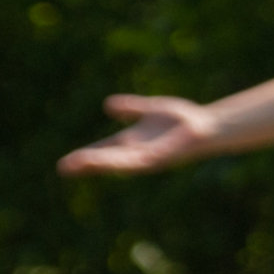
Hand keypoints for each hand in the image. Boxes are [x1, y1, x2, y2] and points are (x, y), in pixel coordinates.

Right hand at [63, 95, 222, 176]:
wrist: (210, 126)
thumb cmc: (184, 119)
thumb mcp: (151, 110)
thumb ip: (131, 108)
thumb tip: (107, 105)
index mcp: (133, 142)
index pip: (104, 150)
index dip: (86, 156)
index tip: (64, 165)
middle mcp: (137, 152)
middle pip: (107, 160)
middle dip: (87, 163)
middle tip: (63, 168)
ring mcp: (148, 157)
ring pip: (119, 163)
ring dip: (100, 163)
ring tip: (79, 163)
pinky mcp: (161, 158)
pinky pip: (139, 160)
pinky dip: (125, 161)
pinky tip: (112, 162)